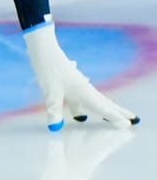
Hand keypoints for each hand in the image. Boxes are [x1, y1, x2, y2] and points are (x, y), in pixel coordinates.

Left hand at [23, 24, 139, 130]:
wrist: (45, 52)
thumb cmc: (49, 72)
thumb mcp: (51, 93)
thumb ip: (54, 110)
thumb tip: (55, 127)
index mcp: (84, 92)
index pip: (103, 108)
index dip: (114, 117)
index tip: (128, 124)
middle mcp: (85, 88)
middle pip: (104, 103)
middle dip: (117, 111)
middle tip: (133, 118)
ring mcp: (79, 85)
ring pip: (95, 98)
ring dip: (105, 106)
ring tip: (113, 113)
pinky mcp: (71, 82)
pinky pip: (84, 95)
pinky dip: (89, 101)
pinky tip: (87, 97)